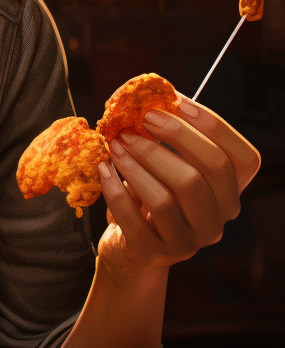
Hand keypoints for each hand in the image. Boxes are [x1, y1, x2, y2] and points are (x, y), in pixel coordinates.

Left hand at [96, 93, 260, 276]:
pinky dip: (114, 188)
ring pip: (169, 196)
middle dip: (172, 138)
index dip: (213, 126)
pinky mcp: (155, 252)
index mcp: (230, 193)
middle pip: (207, 172)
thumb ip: (170, 138)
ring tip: (116, 143)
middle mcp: (218, 219)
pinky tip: (103, 169)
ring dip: (138, 162)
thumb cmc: (151, 195)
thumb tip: (153, 96)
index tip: (175, 101)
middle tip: (138, 120)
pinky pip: (133, 217)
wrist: (131, 247)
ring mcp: (190, 241)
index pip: (243, 159)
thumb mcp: (167, 167)